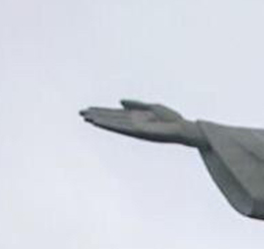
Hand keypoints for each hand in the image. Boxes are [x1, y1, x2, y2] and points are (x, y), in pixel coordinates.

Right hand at [79, 99, 205, 147]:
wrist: (183, 128)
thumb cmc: (172, 119)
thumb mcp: (152, 107)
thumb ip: (136, 104)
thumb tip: (120, 101)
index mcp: (136, 118)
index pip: (116, 114)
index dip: (102, 112)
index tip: (89, 109)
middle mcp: (133, 124)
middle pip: (111, 118)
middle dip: (97, 115)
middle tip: (80, 112)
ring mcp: (135, 128)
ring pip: (113, 123)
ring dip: (100, 120)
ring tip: (86, 117)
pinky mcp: (138, 131)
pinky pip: (121, 127)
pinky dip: (110, 124)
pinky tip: (101, 122)